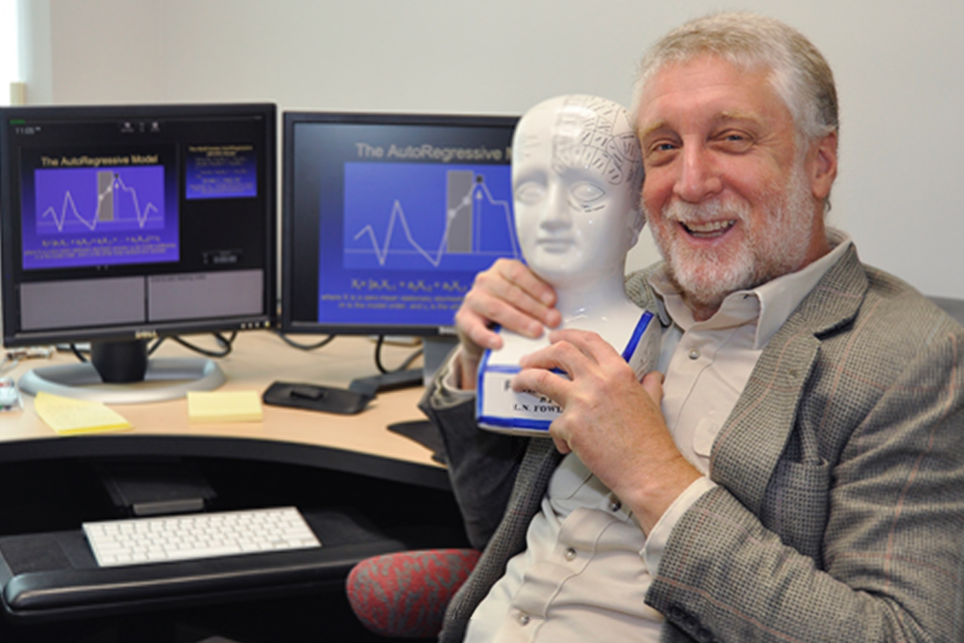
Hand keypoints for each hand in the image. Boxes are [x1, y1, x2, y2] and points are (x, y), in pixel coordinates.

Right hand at [452, 259, 560, 388]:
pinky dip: (487, 337)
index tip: (552, 300)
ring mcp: (473, 299)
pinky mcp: (463, 319)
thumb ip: (539, 296)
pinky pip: (475, 328)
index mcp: (502, 269)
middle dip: (534, 308)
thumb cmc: (509, 310)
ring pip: (496, 308)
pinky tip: (499, 343)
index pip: (519, 272)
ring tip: (535, 331)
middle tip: (552, 320)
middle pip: (510, 292)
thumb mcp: (524, 297)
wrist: (482, 331)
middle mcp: (485, 280)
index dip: (536, 286)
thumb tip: (564, 306)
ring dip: (519, 321)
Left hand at [512, 329, 699, 532]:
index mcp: (618, 371)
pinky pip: (553, 425)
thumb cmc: (650, 442)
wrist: (648, 469)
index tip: (557, 337)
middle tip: (531, 360)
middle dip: (540, 354)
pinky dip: (558, 435)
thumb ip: (649, 385)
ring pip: (542, 378)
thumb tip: (651, 378)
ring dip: (526, 378)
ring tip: (521, 383)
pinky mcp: (570, 424)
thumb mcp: (653, 403)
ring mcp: (581, 400)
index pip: (588, 341)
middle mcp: (598, 380)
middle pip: (560, 352)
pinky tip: (567, 443)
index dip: (568, 335)